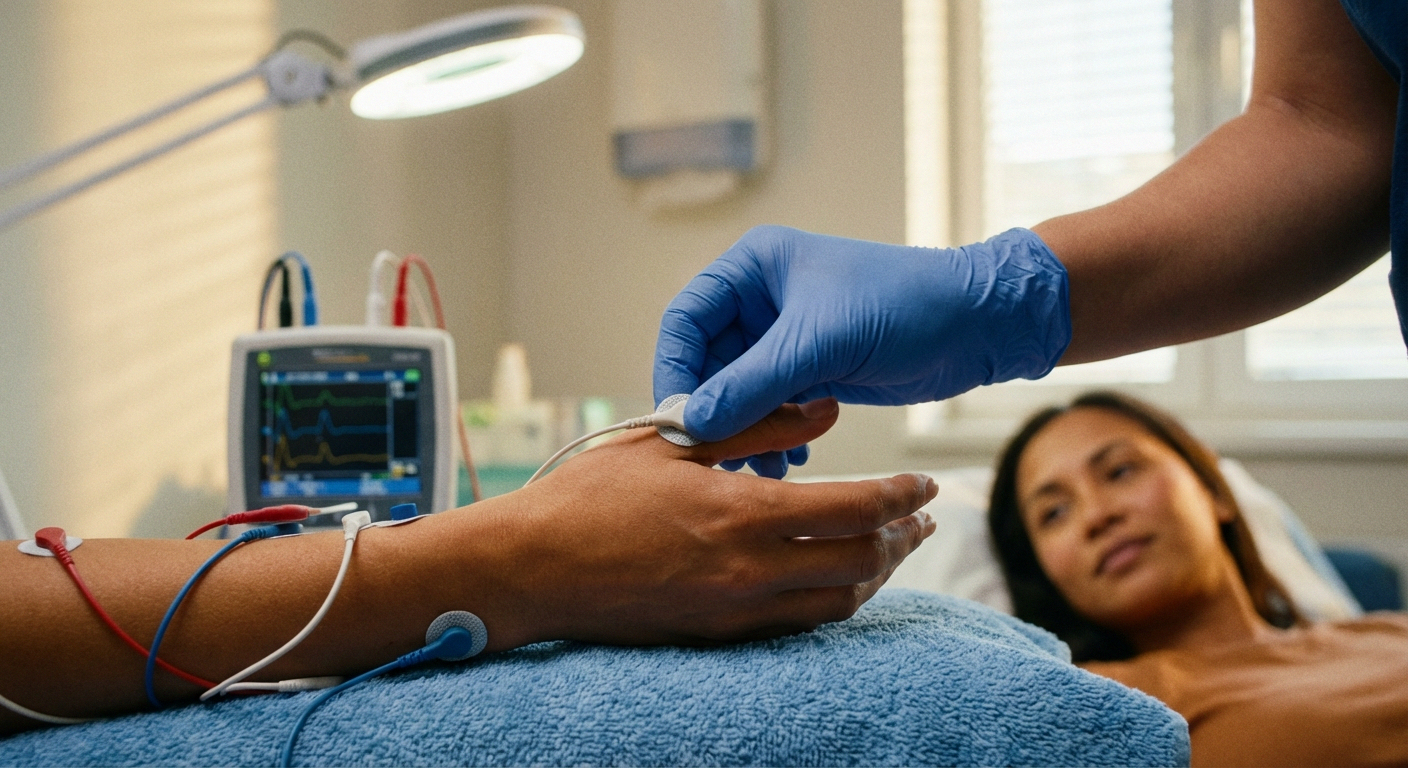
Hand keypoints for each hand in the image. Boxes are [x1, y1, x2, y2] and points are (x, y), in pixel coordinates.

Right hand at [498, 398, 937, 644]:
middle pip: (862, 563)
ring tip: (892, 548)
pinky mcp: (716, 634)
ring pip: (837, 603)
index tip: (923, 481)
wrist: (528, 570)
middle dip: (904, 539)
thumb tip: (823, 407)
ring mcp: (735, 610)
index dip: (901, 494)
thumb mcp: (671, 442)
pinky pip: (798, 624)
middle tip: (923, 518)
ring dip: (876, 575)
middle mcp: (750, 571)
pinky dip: (832, 601)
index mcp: (742, 513)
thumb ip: (755, 424)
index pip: (856, 509)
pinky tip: (834, 580)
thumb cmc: (588, 497)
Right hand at [654, 226, 1069, 475]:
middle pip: (706, 362)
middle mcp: (761, 299)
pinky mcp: (810, 370)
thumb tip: (692, 423)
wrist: (978, 325)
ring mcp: (784, 337)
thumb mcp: (820, 343)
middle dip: (713, 412)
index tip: (677, 421)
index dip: (675, 371)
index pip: (685, 320)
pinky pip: (771, 409)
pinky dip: (774, 437)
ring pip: (737, 392)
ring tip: (761, 467)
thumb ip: (752, 383)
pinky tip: (791, 463)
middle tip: (717, 459)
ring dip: (744, 432)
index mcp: (753, 268)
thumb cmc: (904, 306)